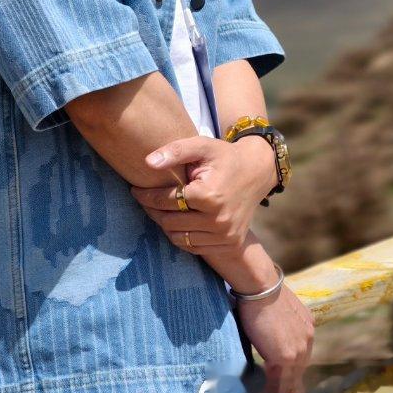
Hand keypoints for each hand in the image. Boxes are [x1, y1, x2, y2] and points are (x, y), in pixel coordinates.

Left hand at [129, 135, 275, 252]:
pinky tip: (177, 222)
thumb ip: (175, 151)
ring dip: (165, 225)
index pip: (167, 200)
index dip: (147, 195)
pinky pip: (194, 247)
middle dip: (153, 210)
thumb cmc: (225, 156)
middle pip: (170, 221)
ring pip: (179, 237)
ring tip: (159, 211)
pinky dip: (181, 237)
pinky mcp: (230, 243)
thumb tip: (147, 162)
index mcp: (209, 195)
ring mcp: (225, 234)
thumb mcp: (203, 146)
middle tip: (144, 200)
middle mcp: (218, 219)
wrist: (257, 171)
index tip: (135, 190)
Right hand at [235, 283, 313, 392]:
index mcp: (307, 325)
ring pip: (291, 376)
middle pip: (299, 367)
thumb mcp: (280, 311)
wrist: (261, 287)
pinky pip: (280, 380)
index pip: (301, 352)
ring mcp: (298, 349)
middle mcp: (307, 338)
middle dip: (289, 380)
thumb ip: (282, 325)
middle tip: (280, 390)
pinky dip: (272, 388)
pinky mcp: (286, 357)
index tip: (284, 373)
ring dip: (280, 387)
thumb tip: (271, 332)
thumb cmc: (263, 293)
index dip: (292, 365)